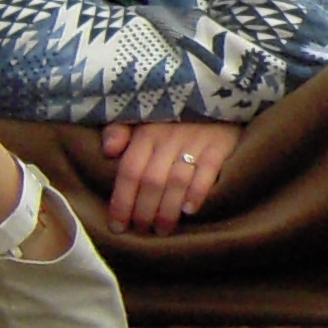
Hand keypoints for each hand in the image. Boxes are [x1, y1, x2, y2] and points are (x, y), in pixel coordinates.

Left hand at [99, 116, 239, 232]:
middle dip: (144, 212)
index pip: (129, 171)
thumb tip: (108, 151)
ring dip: (167, 210)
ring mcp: (196, 140)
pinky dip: (197, 193)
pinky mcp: (220, 144)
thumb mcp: (144, 116)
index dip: (121, 201)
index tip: (117, 226)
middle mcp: (168, 136)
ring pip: (177, 181)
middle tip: (142, 231)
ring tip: (162, 230)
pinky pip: (207, 172)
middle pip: (151, 181)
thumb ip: (120, 131)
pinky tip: (189, 211)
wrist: (217, 96)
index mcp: (146, 132)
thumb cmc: (176, 116)